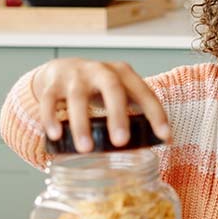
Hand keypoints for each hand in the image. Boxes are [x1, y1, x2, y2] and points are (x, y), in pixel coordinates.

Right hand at [33, 58, 170, 151]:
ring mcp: (75, 76)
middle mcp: (101, 71)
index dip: (156, 113)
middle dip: (117, 116)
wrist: (63, 70)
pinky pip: (50, 100)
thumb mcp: (122, 94)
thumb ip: (140, 113)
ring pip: (77, 97)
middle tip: (120, 142)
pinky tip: (55, 136)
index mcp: (124, 74)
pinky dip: (51, 118)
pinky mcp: (53, 84)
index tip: (164, 136)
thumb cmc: (99, 88)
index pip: (144, 92)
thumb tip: (167, 140)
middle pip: (112, 89)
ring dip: (81, 124)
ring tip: (85, 148)